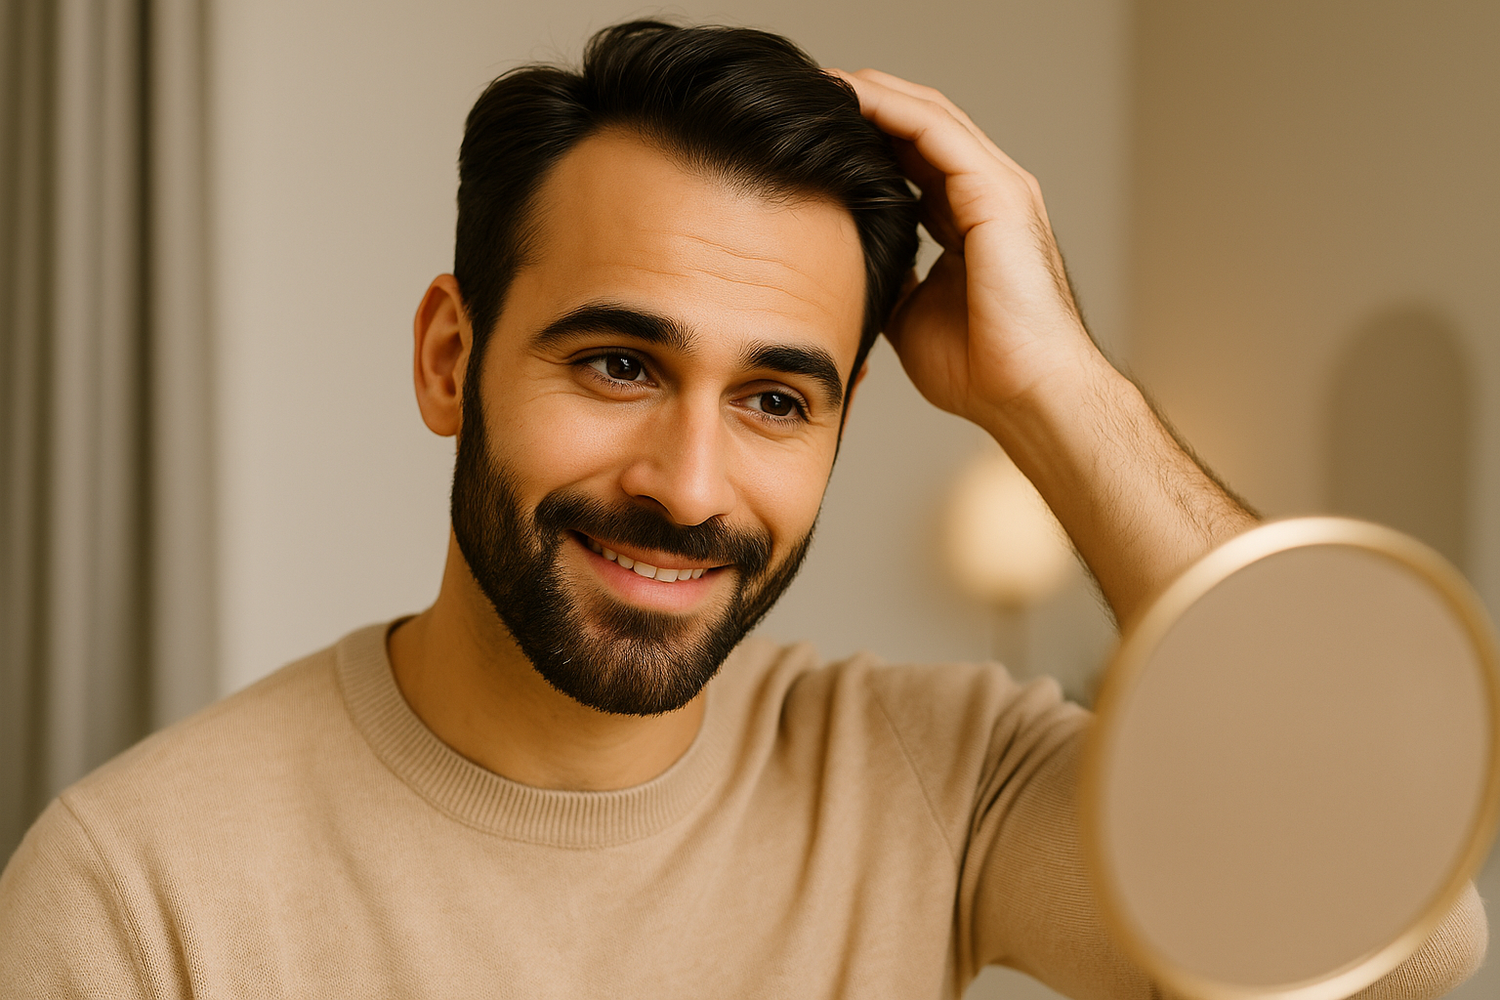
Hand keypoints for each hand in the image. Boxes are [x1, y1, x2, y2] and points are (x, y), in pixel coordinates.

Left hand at [831, 69, 1103, 431]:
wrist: (1027, 393)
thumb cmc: (982, 368)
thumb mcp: (912, 314)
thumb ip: (891, 277)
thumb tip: (847, 267)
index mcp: (969, 221)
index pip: (913, 159)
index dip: (865, 139)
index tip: (811, 133)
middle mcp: (987, 194)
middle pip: (920, 126)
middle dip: (865, 104)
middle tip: (808, 94)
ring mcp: (997, 188)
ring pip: (928, 116)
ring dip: (873, 94)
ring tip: (822, 84)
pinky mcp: (997, 192)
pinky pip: (936, 132)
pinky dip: (891, 109)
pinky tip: (850, 99)